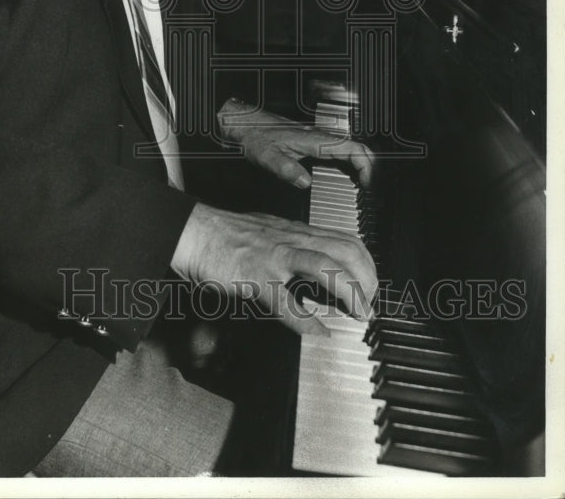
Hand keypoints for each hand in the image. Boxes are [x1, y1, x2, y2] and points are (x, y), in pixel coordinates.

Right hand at [171, 203, 376, 336]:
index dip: (366, 264)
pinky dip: (307, 321)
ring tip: (359, 314)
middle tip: (370, 304)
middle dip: (367, 279)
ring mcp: (275, 257)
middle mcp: (291, 240)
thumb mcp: (268, 233)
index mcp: (295, 231)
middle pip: (345, 251)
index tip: (372, 285)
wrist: (192, 231)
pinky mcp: (256, 277)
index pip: (344, 240)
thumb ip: (292, 247)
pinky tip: (319, 333)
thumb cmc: (225, 234)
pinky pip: (287, 302)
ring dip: (350, 292)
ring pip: (326, 267)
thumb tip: (315, 265)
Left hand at [218, 98, 373, 189]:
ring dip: (360, 165)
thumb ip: (287, 169)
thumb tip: (306, 183)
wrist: (244, 123)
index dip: (366, 166)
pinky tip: (343, 177)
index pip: (353, 148)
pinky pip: (337, 151)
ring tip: (361, 187)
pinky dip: (348, 164)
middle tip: (370, 189)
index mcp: (315, 140)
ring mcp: (316, 139)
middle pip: (357, 148)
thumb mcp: (268, 156)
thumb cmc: (255, 135)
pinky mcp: (311, 142)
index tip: (368, 184)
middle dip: (369, 167)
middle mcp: (319, 137)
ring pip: (348, 149)